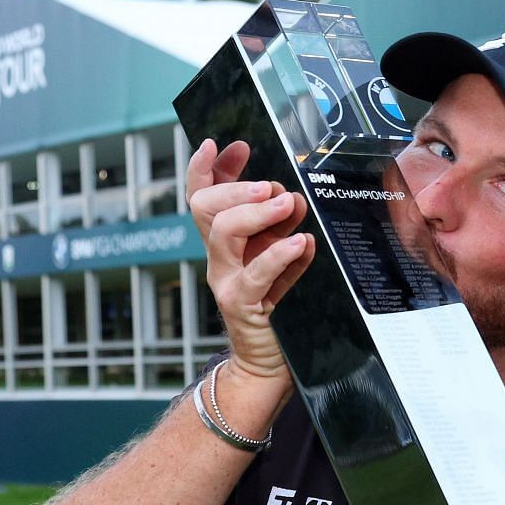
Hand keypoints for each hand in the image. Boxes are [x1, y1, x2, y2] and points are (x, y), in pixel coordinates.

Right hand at [186, 139, 316, 379]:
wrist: (270, 361)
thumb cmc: (278, 304)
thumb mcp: (279, 255)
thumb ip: (281, 225)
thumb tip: (292, 193)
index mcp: (225, 240)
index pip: (203, 194)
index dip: (208, 166)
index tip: (227, 143)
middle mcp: (218, 256)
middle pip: (206, 207)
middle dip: (236, 187)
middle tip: (272, 186)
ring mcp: (225, 280)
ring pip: (223, 233)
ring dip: (256, 212)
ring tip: (289, 204)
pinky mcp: (242, 305)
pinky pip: (254, 275)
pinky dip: (279, 255)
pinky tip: (301, 243)